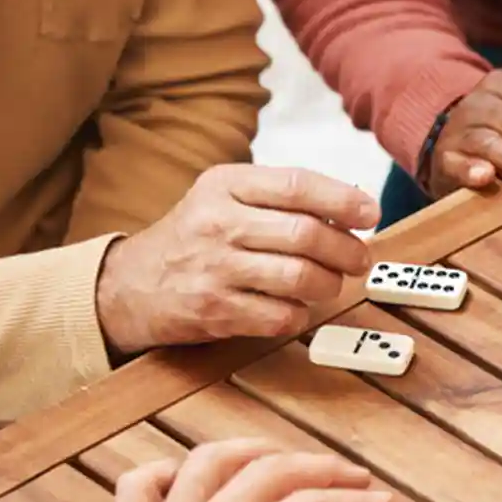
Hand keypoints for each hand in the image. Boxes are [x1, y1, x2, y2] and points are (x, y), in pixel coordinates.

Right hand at [95, 165, 379, 355]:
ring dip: (329, 284)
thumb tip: (353, 208)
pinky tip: (295, 307)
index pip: (297, 185)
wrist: (130, 285)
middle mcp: (218, 223)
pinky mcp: (215, 311)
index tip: (371, 212)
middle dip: (347, 250)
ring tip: (330, 283)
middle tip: (360, 259)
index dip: (343, 200)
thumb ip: (281, 199)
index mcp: (225, 185)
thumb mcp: (226, 199)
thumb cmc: (197, 238)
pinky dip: (300, 314)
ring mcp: (215, 270)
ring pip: (300, 278)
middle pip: (306, 235)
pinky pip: (282, 316)